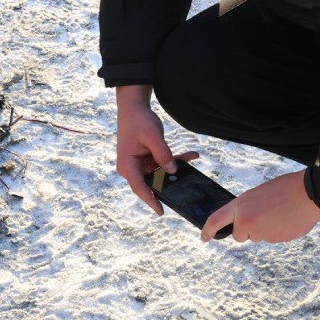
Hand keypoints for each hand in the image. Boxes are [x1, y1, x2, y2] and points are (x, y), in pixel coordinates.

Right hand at [115, 85, 198, 214]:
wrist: (134, 108)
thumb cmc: (138, 121)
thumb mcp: (152, 136)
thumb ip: (162, 153)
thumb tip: (172, 169)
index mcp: (127, 165)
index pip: (139, 187)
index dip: (151, 200)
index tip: (161, 211)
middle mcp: (132, 168)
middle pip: (152, 182)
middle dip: (170, 182)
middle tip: (186, 187)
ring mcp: (140, 165)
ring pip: (160, 173)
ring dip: (176, 166)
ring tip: (192, 158)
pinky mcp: (148, 160)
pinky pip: (163, 164)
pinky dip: (176, 159)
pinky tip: (191, 155)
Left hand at [201, 170, 319, 242]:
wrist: (308, 194)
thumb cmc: (284, 189)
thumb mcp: (258, 194)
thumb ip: (247, 209)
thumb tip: (245, 223)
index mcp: (240, 205)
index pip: (216, 220)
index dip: (208, 230)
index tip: (204, 237)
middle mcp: (247, 221)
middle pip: (239, 235)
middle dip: (247, 230)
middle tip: (262, 216)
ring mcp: (261, 233)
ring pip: (258, 236)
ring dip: (265, 229)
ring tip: (279, 213)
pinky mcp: (275, 240)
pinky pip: (272, 238)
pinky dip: (277, 232)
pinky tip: (286, 219)